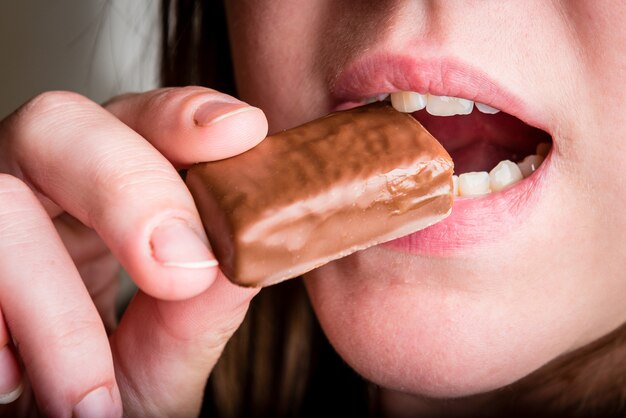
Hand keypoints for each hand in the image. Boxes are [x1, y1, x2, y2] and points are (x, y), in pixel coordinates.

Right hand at [0, 87, 267, 415]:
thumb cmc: (106, 396)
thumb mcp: (162, 354)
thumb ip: (202, 308)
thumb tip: (246, 252)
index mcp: (100, 196)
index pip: (138, 123)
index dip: (182, 114)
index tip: (242, 130)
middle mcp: (34, 189)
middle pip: (58, 124)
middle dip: (129, 187)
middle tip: (180, 272)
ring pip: (1, 203)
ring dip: (57, 308)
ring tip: (91, 399)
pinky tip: (14, 382)